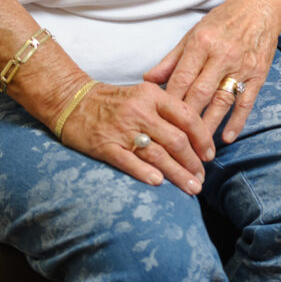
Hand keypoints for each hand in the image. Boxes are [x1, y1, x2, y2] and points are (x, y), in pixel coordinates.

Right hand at [57, 77, 215, 193]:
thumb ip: (166, 109)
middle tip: (201, 178)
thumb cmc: (112, 100)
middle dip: (193, 162)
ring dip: (177, 174)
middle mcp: (140, 111)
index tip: (210, 155)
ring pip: (157, 155)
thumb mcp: (142, 94)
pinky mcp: (105, 145)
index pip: (187, 117)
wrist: (70, 100)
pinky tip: (159, 183)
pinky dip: (145, 173)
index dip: (203, 138)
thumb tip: (194, 134)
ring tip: (191, 188)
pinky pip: (129, 161)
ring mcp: (122, 129)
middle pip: (176, 140)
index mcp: (152, 95)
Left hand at [146, 0, 280, 145]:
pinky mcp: (259, 74)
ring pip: (221, 101)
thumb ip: (171, 60)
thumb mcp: (193, 34)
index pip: (180, 79)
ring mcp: (242, 65)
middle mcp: (221, 55)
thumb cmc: (222, 21)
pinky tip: (227, 137)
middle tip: (175, 143)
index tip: (158, 122)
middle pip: (199, 94)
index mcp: (201, 43)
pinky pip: (246, 101)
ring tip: (198, 148)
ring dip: (209, 126)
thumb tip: (147, 80)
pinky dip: (237, 121)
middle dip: (186, 120)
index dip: (168, 103)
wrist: (259, 7)